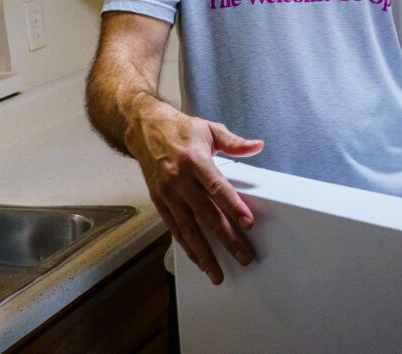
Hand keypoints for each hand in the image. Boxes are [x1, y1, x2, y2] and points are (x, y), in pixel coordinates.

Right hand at [125, 101, 263, 284]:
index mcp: (194, 160)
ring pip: (188, 228)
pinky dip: (187, 246)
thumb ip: (234, 142)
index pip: (217, 187)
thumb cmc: (179, 129)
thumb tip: (257, 146)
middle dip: (226, 237)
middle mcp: (179, 180)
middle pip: (206, 214)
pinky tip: (198, 260)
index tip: (247, 223)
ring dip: (204, 253)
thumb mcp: (209, 129)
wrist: (143, 128)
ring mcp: (167, 193)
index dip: (233, 206)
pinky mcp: (159, 202)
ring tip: (217, 272)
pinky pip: (174, 229)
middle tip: (243, 256)